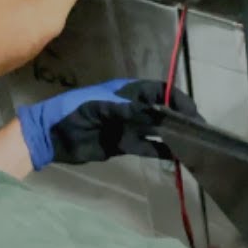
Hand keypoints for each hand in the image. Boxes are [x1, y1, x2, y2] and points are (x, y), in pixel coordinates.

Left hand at [15, 79, 198, 169]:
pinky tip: (175, 156)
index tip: (190, 112)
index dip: (176, 99)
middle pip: (161, 110)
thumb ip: (125, 109)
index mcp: (125, 92)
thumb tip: (154, 113)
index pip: (159, 91)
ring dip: (171, 135)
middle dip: (179, 118)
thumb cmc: (71, 113)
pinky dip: (160, 151)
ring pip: (156, 129)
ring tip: (191, 144)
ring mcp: (127, 126)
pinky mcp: (123, 144)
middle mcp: (131, 107)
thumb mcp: (97, 107)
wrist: (49, 136)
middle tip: (197, 130)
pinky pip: (146, 146)